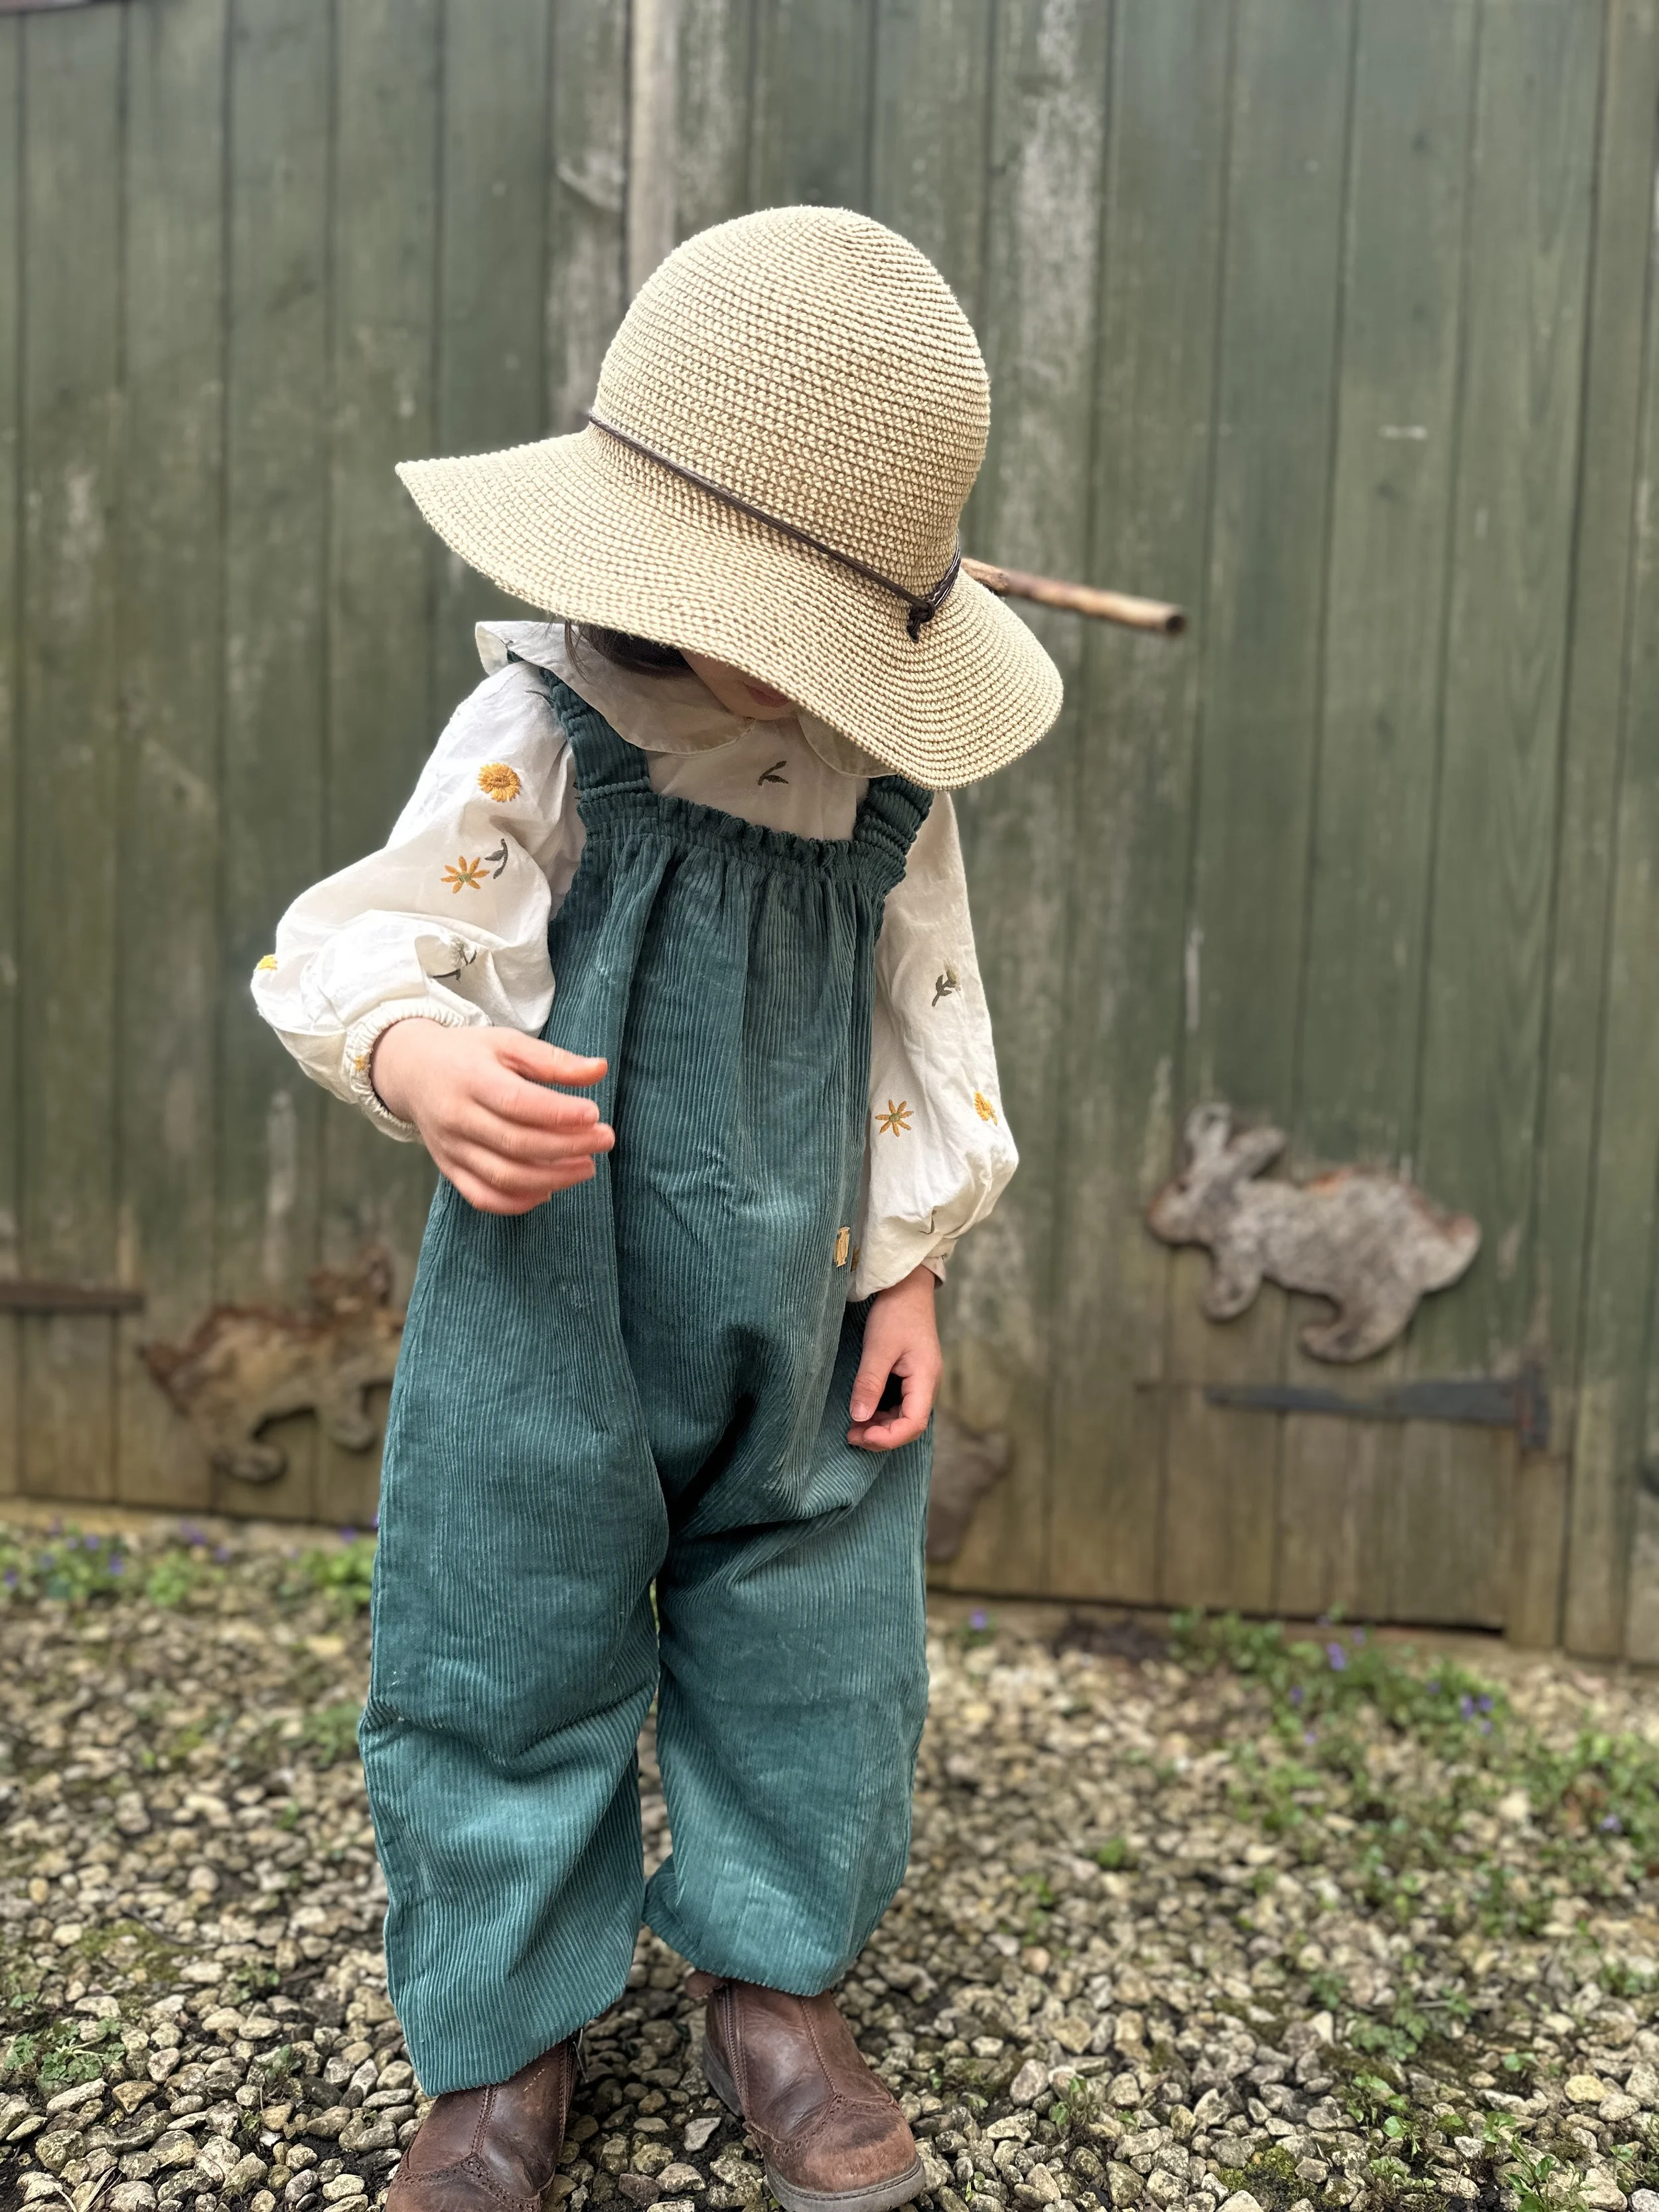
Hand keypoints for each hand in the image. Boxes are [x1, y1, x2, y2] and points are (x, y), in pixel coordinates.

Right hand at [371, 1020, 612, 1214]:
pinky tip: (550, 1191)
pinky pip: (483, 1197)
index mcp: (471, 1079)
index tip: (594, 1114)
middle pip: (516, 1143)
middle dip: (567, 1147)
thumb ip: (552, 1059)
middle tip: (605, 1140)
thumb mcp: (507, 1043)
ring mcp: (451, 1149)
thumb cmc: (469, 1056)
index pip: (518, 1103)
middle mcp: (457, 1118)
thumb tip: (600, 1069)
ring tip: (587, 1167)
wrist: (413, 1073)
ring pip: (503, 1176)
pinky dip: (519, 1202)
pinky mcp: (450, 1170)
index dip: (558, 1113)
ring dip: (552, 1178)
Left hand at [847, 1264, 941, 1450]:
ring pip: (904, 1415)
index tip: (860, 1436)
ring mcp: (920, 1380)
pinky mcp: (911, 1375)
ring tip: (853, 1426)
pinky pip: (899, 1403)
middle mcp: (927, 1384)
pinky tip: (863, 1410)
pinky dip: (882, 1412)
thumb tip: (859, 1418)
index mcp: (925, 1379)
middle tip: (851, 1435)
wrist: (906, 1287)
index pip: (914, 1424)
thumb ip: (869, 1383)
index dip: (888, 1438)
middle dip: (882, 1435)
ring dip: (881, 1425)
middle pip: (910, 1424)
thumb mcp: (878, 1348)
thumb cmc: (895, 1313)